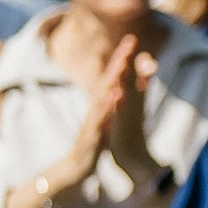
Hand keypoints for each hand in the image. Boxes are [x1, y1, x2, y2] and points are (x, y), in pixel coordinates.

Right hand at [50, 34, 148, 199]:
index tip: (132, 40)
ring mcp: (92, 121)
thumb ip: (110, 105)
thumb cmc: (92, 143)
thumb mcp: (105, 120)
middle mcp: (95, 109)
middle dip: (118, 61)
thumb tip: (117, 89)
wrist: (76, 168)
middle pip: (107, 81)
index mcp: (100, 105)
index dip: (121, 59)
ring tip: (122, 64)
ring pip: (102, 98)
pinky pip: (100, 120)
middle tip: (128, 43)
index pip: (112, 78)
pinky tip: (115, 96)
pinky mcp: (92, 135)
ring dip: (111, 81)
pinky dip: (107, 108)